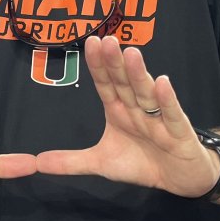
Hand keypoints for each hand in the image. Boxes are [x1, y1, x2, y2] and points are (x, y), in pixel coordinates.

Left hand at [32, 36, 219, 198]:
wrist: (182, 180)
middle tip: (107, 40)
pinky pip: (172, 115)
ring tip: (131, 53)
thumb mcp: (102, 164)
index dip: (98, 65)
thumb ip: (71, 162)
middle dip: (115, 63)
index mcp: (119, 111)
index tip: (90, 42)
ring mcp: (159, 119)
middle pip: (124, 83)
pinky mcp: (179, 134)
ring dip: (138, 75)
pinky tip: (163, 83)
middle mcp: (138, 109)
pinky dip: (167, 100)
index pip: (106, 84)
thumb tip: (38, 162)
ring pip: (146, 94)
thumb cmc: (144, 163)